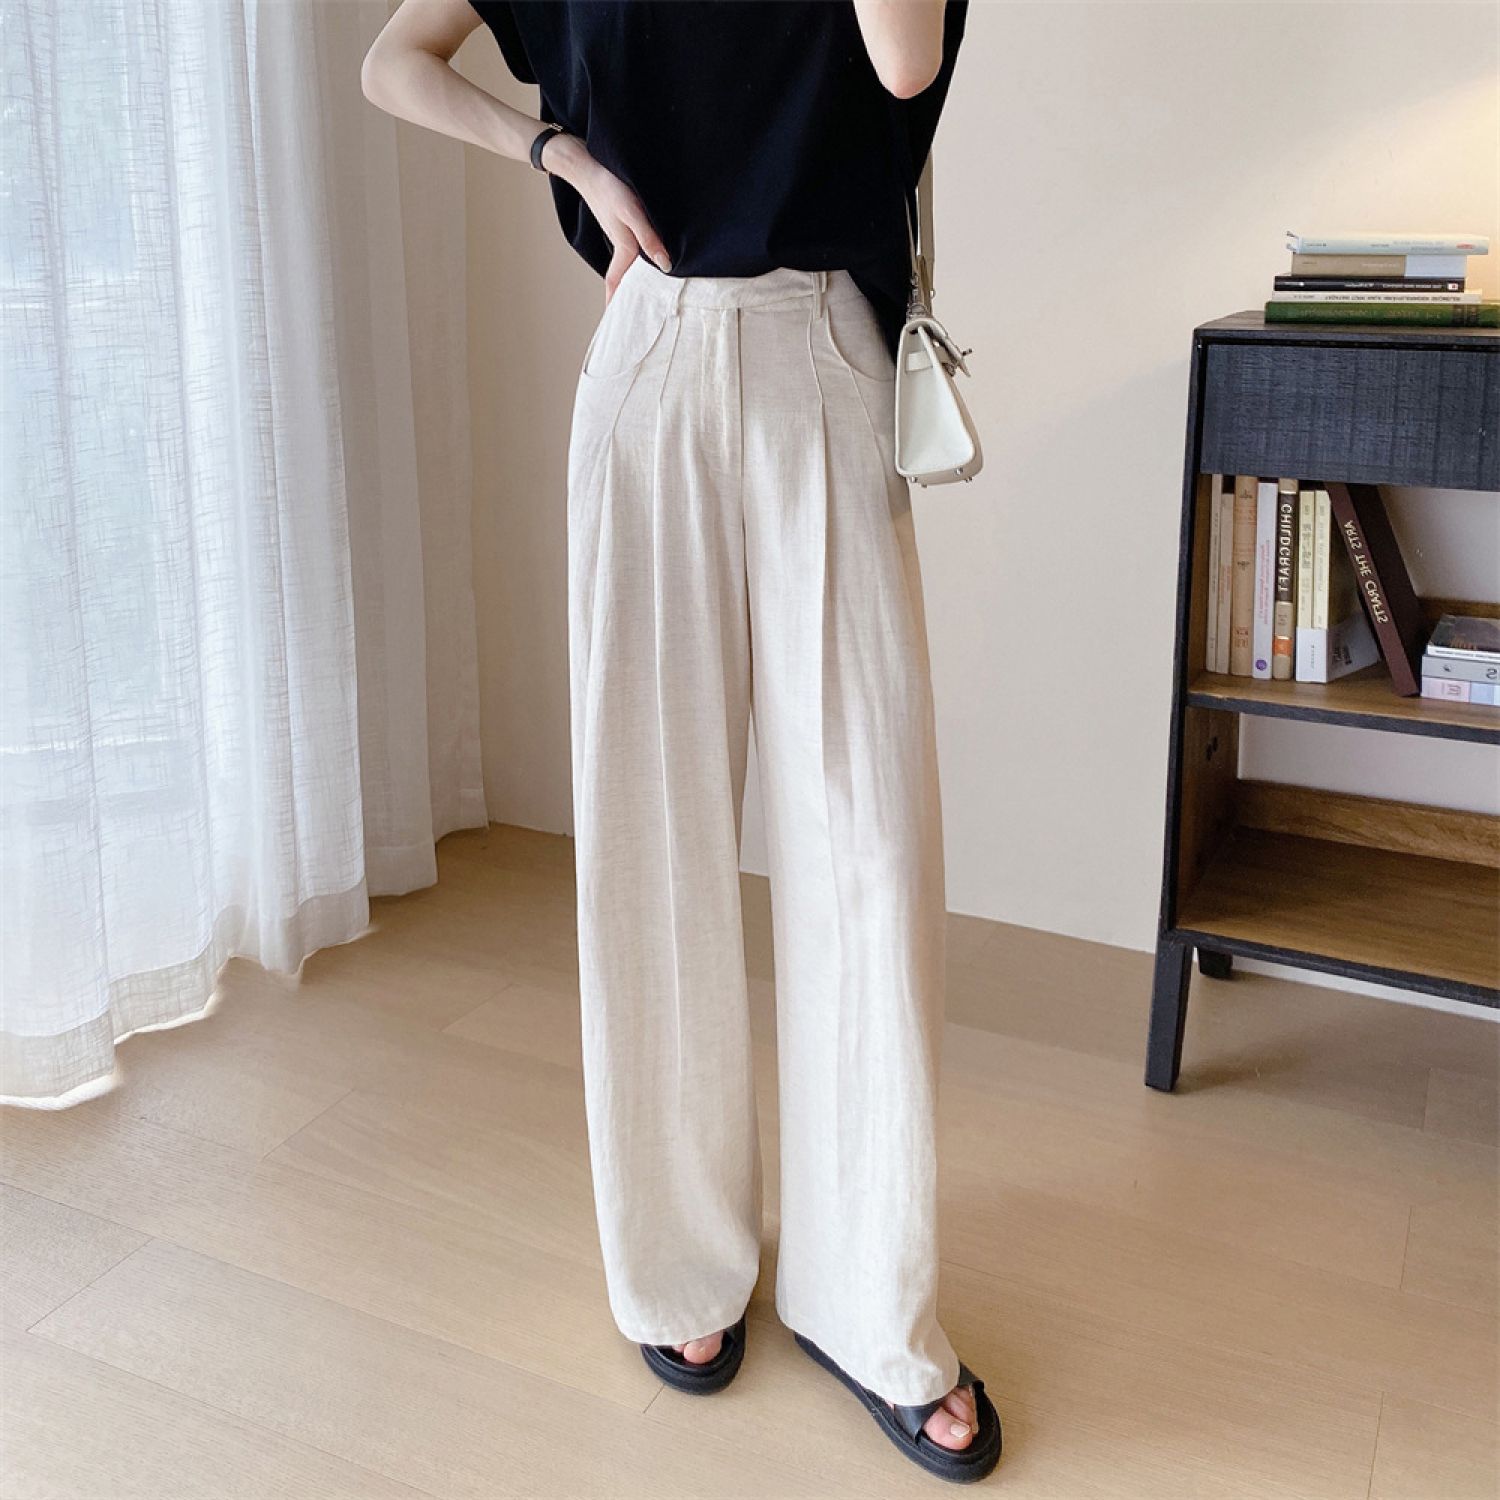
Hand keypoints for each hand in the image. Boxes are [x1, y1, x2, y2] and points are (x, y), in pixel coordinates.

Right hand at [542, 132, 671, 306]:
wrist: (589, 164)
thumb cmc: (610, 187)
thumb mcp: (633, 213)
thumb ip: (649, 239)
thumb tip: (666, 267)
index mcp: (623, 248)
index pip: (618, 283)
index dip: (616, 303)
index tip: (615, 323)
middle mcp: (622, 244)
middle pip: (624, 278)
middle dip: (627, 297)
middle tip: (634, 316)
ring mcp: (622, 233)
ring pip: (630, 263)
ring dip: (634, 280)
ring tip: (644, 295)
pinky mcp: (623, 222)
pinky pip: (632, 249)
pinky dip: (638, 261)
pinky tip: (647, 259)